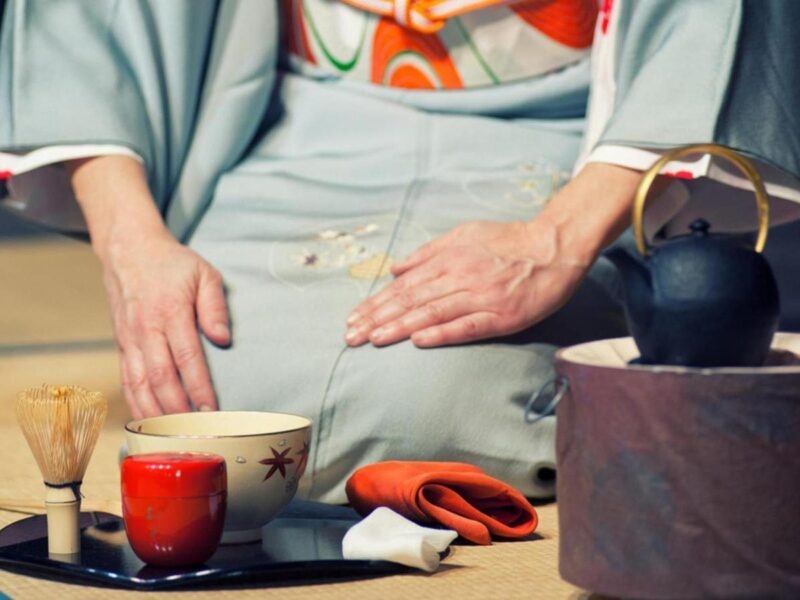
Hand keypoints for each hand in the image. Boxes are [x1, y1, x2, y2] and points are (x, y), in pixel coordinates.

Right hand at [101, 230, 229, 418]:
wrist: (128, 250)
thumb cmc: (172, 263)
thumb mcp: (204, 273)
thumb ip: (215, 306)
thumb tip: (223, 339)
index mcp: (170, 311)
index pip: (187, 357)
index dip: (199, 387)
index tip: (212, 409)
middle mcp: (146, 328)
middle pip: (160, 377)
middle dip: (177, 409)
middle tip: (195, 431)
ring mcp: (129, 338)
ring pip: (138, 384)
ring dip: (154, 413)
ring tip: (172, 436)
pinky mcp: (120, 344)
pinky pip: (126, 380)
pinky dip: (135, 403)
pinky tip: (148, 422)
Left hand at [344, 219, 585, 346]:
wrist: (553, 246)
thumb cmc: (507, 241)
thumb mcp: (464, 234)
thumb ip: (428, 252)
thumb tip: (396, 268)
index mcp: (448, 259)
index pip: (403, 286)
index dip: (376, 303)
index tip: (353, 319)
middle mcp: (459, 276)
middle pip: (411, 300)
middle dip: (377, 318)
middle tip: (350, 336)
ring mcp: (480, 296)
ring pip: (432, 312)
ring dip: (399, 327)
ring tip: (373, 339)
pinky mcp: (502, 314)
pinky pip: (468, 325)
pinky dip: (442, 332)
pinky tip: (418, 340)